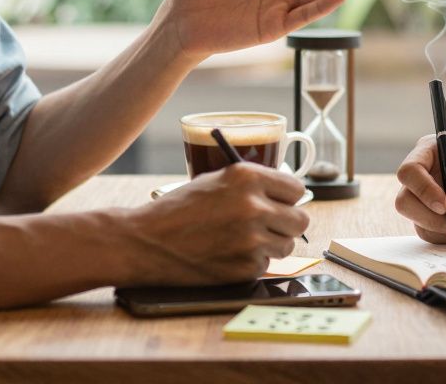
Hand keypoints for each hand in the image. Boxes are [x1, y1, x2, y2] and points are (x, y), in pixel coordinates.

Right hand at [118, 163, 310, 285]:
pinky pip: (265, 265)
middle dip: (287, 223)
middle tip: (270, 225)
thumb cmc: (178, 209)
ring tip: (243, 240)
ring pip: (286, 245)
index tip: (281, 203)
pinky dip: (251, 262)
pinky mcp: (245, 268)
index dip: (288, 198)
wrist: (145, 242)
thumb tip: (284, 194)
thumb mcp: (216, 180)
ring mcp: (251, 240)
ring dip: (271, 244)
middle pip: (300, 220)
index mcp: (248, 177)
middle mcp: (254, 207)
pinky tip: (227, 255)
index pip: (296, 189)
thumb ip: (252, 185)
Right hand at [395, 134, 445, 243]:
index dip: (422, 190)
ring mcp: (429, 202)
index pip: (409, 171)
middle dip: (432, 216)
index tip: (445, 205)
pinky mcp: (437, 224)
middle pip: (405, 201)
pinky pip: (432, 236)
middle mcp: (426, 177)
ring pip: (417, 222)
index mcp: (433, 153)